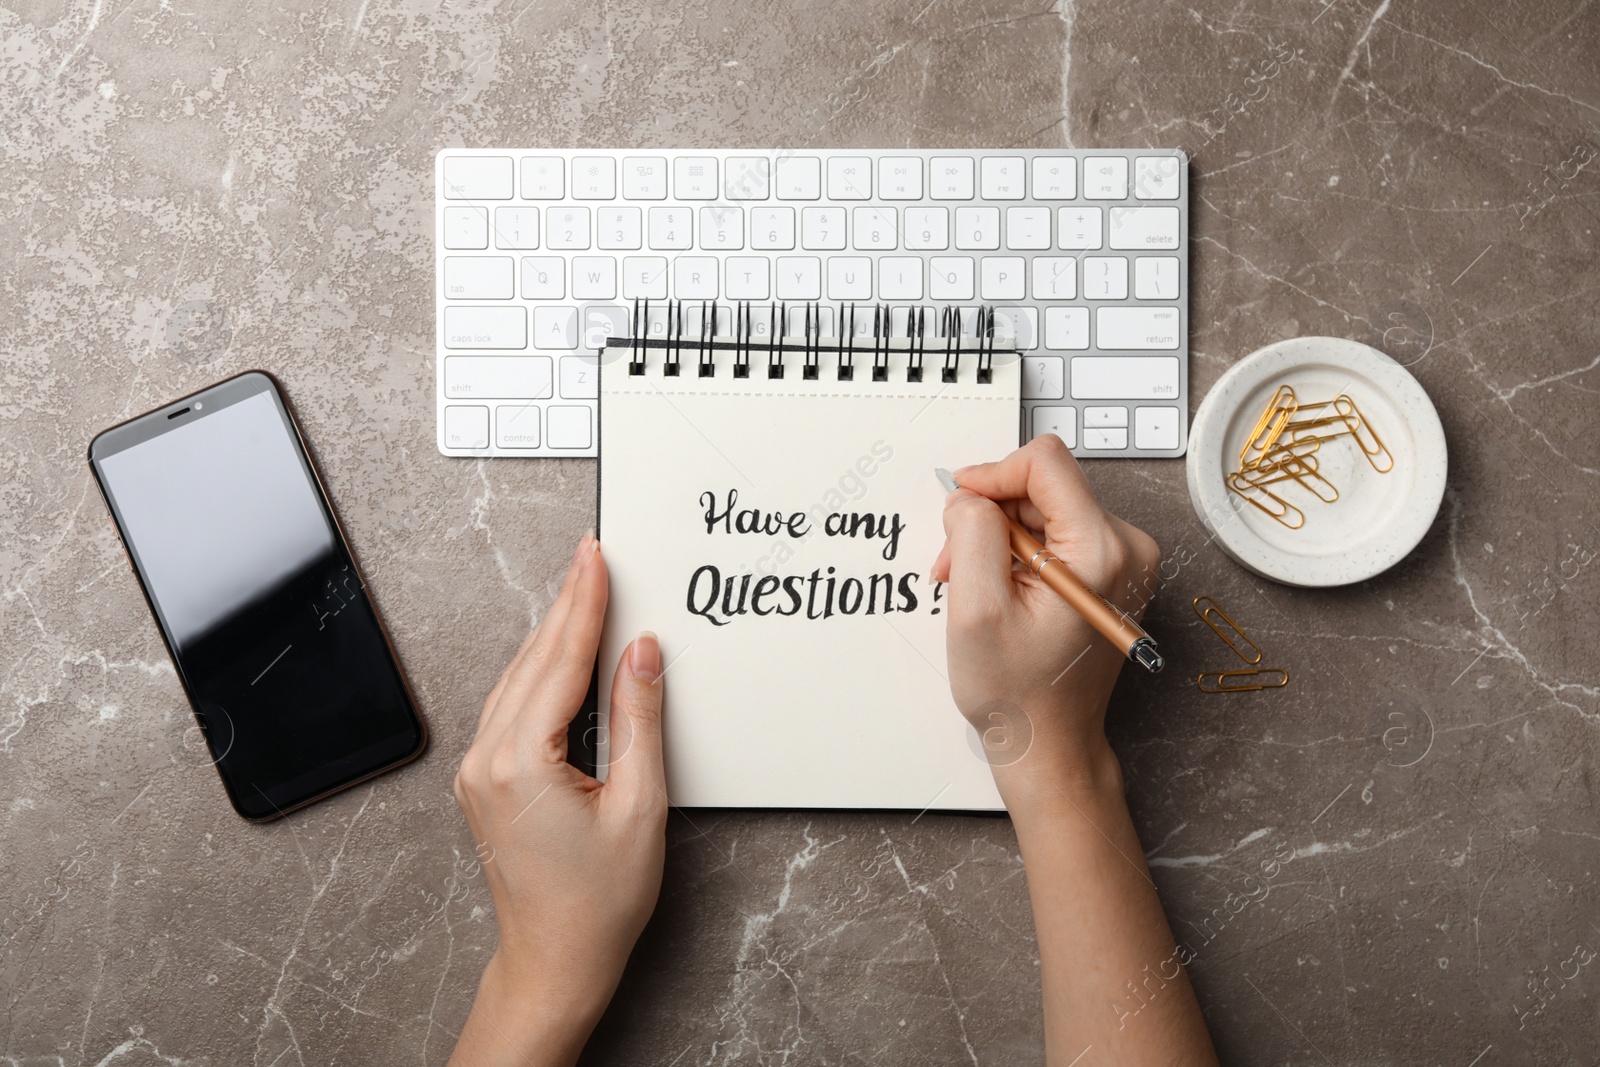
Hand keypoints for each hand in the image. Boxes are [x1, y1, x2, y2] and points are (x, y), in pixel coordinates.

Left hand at [449, 532, 665, 1066]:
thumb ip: (640, 719)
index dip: (584, 603)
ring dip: (552, 635)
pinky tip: (561, 654)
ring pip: (518, 679)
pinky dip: (540, 670)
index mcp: (521, 762)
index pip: (561, 660)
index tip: (596, 558)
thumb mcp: (639, 805)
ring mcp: (479, 771)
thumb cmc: (598, 902)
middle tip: (591, 557)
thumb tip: (642, 653)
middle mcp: (488, 760)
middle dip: (567, 606)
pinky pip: (511, 705)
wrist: (555, 961)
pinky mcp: (485, 781)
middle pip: (534, 661)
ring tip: (582, 593)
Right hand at [931, 435, 1159, 795]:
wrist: (1051, 740)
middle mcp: (1126, 547)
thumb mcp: (976, 609)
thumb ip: (972, 535)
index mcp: (1101, 552)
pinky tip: (1000, 587)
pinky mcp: (1112, 568)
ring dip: (999, 537)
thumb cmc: (1019, 692)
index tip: (959, 506)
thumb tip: (972, 495)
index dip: (992, 475)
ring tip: (975, 585)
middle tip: (957, 566)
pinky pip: (1056, 530)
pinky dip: (1018, 551)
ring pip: (1044, 506)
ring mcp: (1124, 558)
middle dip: (989, 517)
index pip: (1044, 463)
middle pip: (1043, 485)